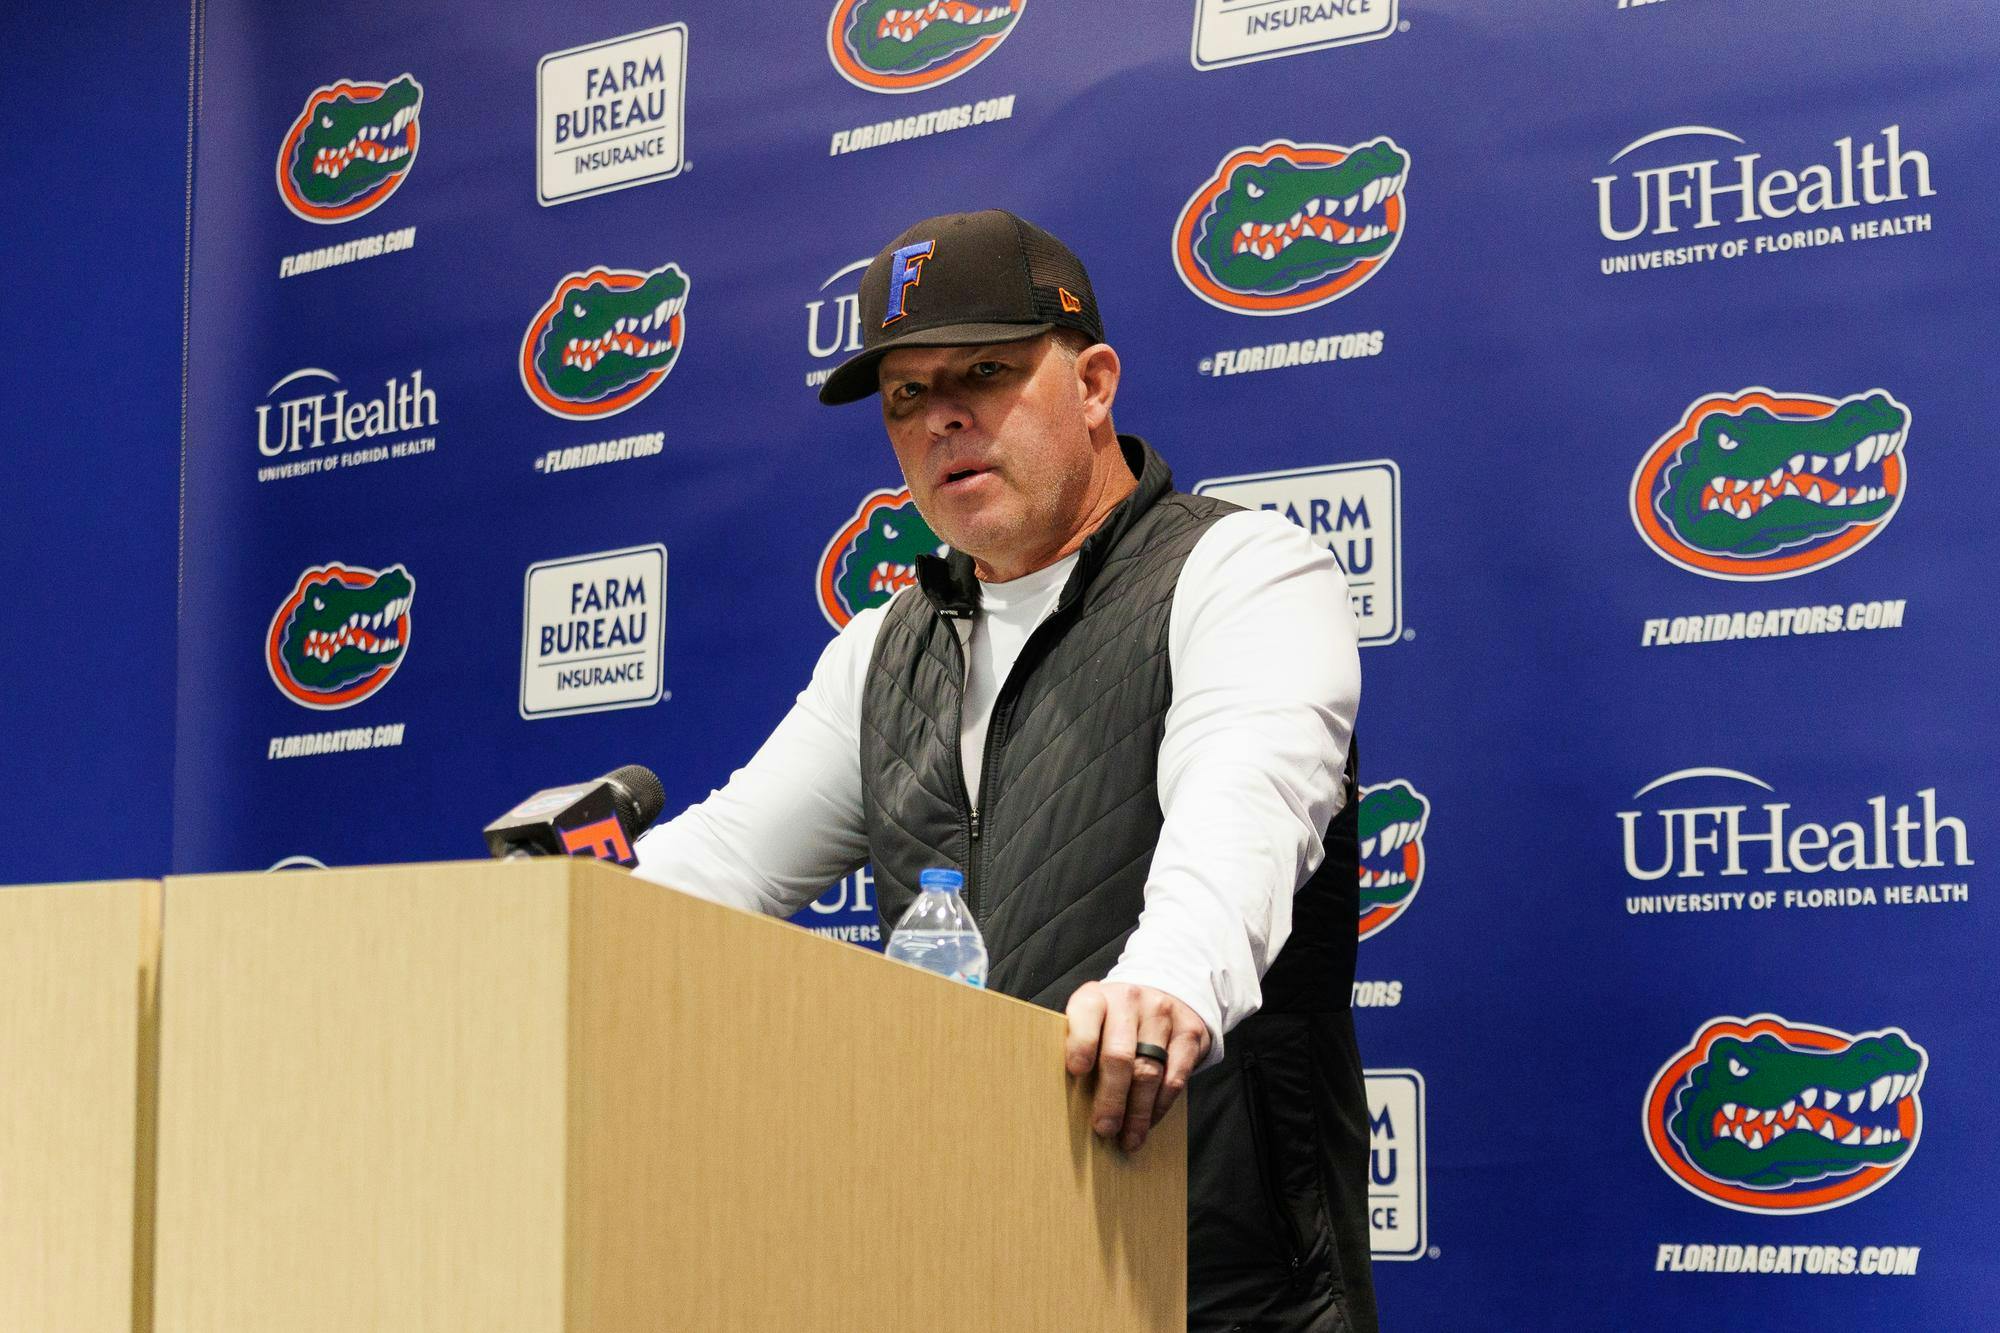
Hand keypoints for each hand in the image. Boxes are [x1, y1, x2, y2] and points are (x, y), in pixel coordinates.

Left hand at [1063, 981, 1211, 1152]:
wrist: (1161, 995)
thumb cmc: (1113, 1022)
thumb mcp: (1091, 1023)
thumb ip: (1081, 1050)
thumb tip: (1068, 1102)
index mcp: (1095, 998)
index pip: (1087, 1015)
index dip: (1081, 1042)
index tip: (1077, 1071)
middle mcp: (1129, 1000)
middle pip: (1120, 1055)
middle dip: (1111, 1098)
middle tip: (1105, 1129)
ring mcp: (1162, 1014)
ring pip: (1149, 1072)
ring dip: (1138, 1112)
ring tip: (1129, 1138)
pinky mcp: (1189, 1032)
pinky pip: (1175, 1077)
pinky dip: (1161, 1106)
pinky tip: (1150, 1122)